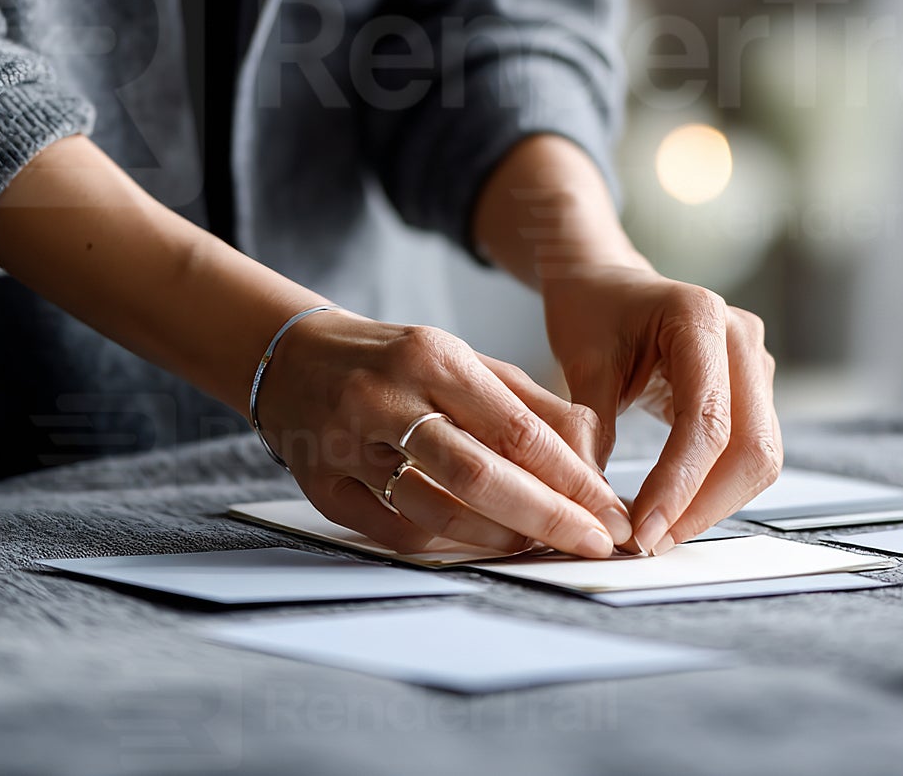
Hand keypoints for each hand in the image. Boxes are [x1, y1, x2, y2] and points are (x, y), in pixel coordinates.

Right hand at [253, 307, 634, 558]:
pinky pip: (391, 533)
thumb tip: (593, 456)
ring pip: (435, 511)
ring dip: (497, 539)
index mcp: (431, 355)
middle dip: (547, 517)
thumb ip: (528, 403)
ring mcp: (347, 443)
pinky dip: (442, 546)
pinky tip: (477, 545)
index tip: (608, 510)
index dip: (570, 477)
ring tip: (537, 546)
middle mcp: (386, 396)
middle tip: (593, 544)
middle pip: (479, 474)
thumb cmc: (396, 362)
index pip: (515, 427)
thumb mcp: (462, 360)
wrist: (294, 356)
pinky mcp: (320, 483)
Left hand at [540, 262, 781, 554]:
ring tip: (657, 531)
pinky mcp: (753, 390)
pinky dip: (715, 488)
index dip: (679, 485)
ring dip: (713, 504)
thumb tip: (595, 507)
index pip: (706, 419)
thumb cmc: (592, 310)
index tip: (641, 530)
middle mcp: (741, 336)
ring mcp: (754, 363)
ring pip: (759, 457)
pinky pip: (748, 452)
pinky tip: (673, 509)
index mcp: (699, 316)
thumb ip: (590, 430)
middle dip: (703, 505)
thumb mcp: (580, 361)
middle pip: (751, 446)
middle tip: (649, 542)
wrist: (606, 282)